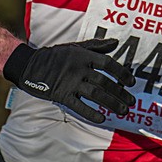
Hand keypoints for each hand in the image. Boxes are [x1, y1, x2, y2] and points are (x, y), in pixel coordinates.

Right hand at [2, 38, 135, 123]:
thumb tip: (116, 43)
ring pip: (95, 95)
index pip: (108, 64)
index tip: (131, 82)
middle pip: (104, 82)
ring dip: (111, 104)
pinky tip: (102, 119)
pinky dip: (91, 113)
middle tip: (131, 102)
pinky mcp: (61, 95)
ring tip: (123, 111)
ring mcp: (70, 82)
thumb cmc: (56, 55)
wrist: (30, 64)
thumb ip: (97, 46)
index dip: (121, 73)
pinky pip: (79, 106)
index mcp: (84, 56)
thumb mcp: (76, 47)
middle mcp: (79, 69)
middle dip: (120, 93)